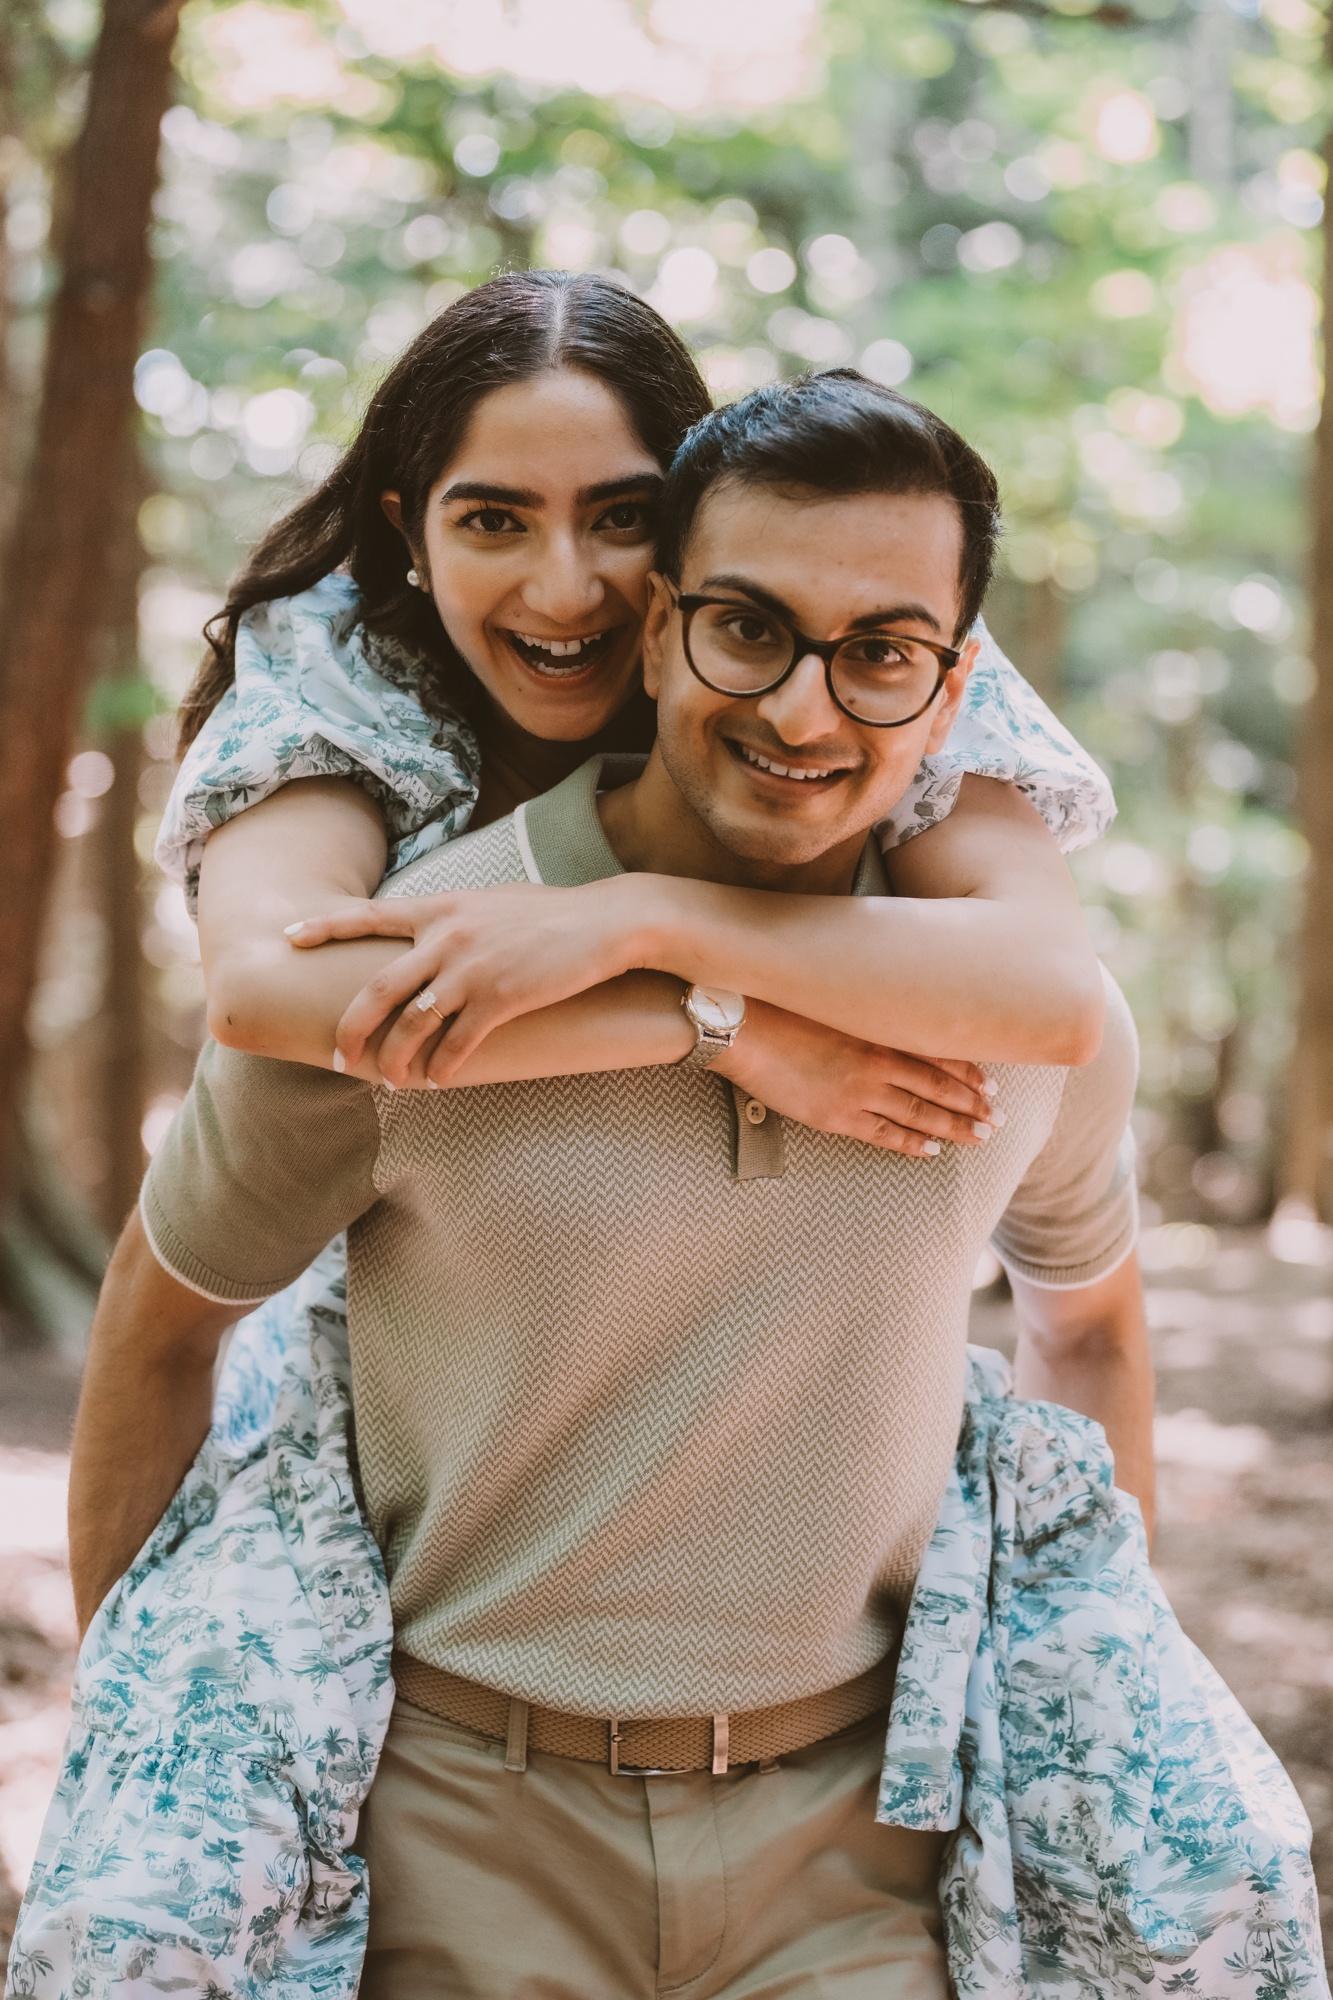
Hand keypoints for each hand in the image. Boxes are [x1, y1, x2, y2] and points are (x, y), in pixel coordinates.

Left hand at [286, 882, 630, 1082]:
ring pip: (413, 1024)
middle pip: (378, 988)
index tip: (289, 938)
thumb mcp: (492, 903)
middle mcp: (448, 936)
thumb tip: (429, 942)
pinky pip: (457, 1044)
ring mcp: (473, 968)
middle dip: (352, 1029)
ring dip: (396, 1061)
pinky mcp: (502, 998)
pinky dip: (443, 1068)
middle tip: (338, 1057)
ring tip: (392, 1082)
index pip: (370, 915)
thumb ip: (455, 920)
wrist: (607, 922)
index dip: (325, 927)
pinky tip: (439, 1082)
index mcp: (442, 907)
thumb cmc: (553, 916)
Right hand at [715, 1000, 998, 1156]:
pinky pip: (884, 1135)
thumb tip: (890, 1019)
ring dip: (954, 1127)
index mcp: (880, 1030)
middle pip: (939, 1088)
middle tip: (999, 1118)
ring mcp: (860, 1092)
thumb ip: (867, 1015)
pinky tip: (932, 1149)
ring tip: (980, 1137)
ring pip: (920, 1114)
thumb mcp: (836, 1002)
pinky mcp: (837, 1116)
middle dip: (973, 1104)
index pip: (938, 1055)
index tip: (991, 1084)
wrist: (744, 1028)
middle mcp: (878, 1062)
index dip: (968, 1073)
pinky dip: (911, 1143)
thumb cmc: (784, 1007)